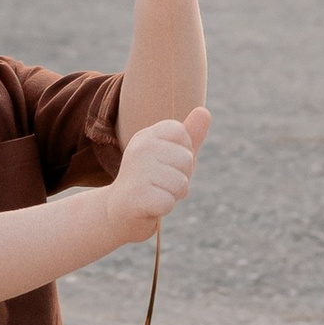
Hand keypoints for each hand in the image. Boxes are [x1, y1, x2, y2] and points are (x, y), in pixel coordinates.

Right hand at [110, 106, 209, 244]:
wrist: (118, 213)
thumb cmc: (150, 182)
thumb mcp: (171, 156)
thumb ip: (190, 136)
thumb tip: (205, 111)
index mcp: (147, 135)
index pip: (182, 134)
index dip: (183, 153)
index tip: (165, 164)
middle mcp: (140, 148)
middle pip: (186, 159)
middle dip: (180, 177)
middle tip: (159, 184)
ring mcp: (136, 171)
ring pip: (181, 183)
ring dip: (173, 195)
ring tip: (154, 194)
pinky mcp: (136, 196)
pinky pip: (169, 202)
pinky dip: (164, 208)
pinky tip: (149, 206)